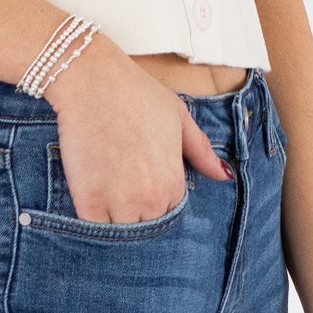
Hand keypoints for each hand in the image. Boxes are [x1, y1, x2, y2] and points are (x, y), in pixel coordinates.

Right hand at [46, 37, 231, 222]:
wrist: (94, 82)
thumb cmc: (138, 95)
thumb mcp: (179, 119)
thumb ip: (202, 151)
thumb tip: (224, 175)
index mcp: (173, 184)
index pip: (168, 214)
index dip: (154, 200)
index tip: (140, 182)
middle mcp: (149, 200)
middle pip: (143, 225)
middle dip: (134, 211)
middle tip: (120, 182)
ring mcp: (118, 202)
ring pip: (118, 230)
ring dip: (112, 216)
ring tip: (104, 185)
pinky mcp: (88, 200)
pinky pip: (92, 226)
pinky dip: (91, 216)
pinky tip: (90, 191)